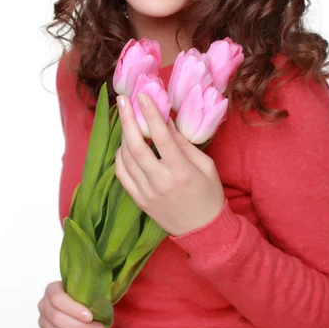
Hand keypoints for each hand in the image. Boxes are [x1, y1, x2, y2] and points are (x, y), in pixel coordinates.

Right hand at [37, 280, 106, 327]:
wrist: (79, 305)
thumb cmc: (83, 296)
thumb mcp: (86, 290)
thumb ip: (91, 293)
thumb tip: (103, 305)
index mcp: (52, 289)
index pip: (57, 299)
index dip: (73, 309)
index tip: (90, 317)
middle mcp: (44, 305)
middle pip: (57, 319)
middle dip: (81, 327)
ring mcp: (42, 323)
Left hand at [115, 94, 224, 235]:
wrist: (203, 231)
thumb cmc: (209, 194)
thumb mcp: (205, 165)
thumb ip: (184, 144)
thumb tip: (166, 121)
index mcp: (181, 171)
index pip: (161, 137)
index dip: (150, 114)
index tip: (142, 96)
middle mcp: (161, 182)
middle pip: (136, 146)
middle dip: (127, 120)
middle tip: (122, 100)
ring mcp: (147, 193)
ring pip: (126, 159)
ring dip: (123, 136)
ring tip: (126, 120)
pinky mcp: (139, 201)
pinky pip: (122, 175)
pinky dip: (119, 157)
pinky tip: (124, 145)